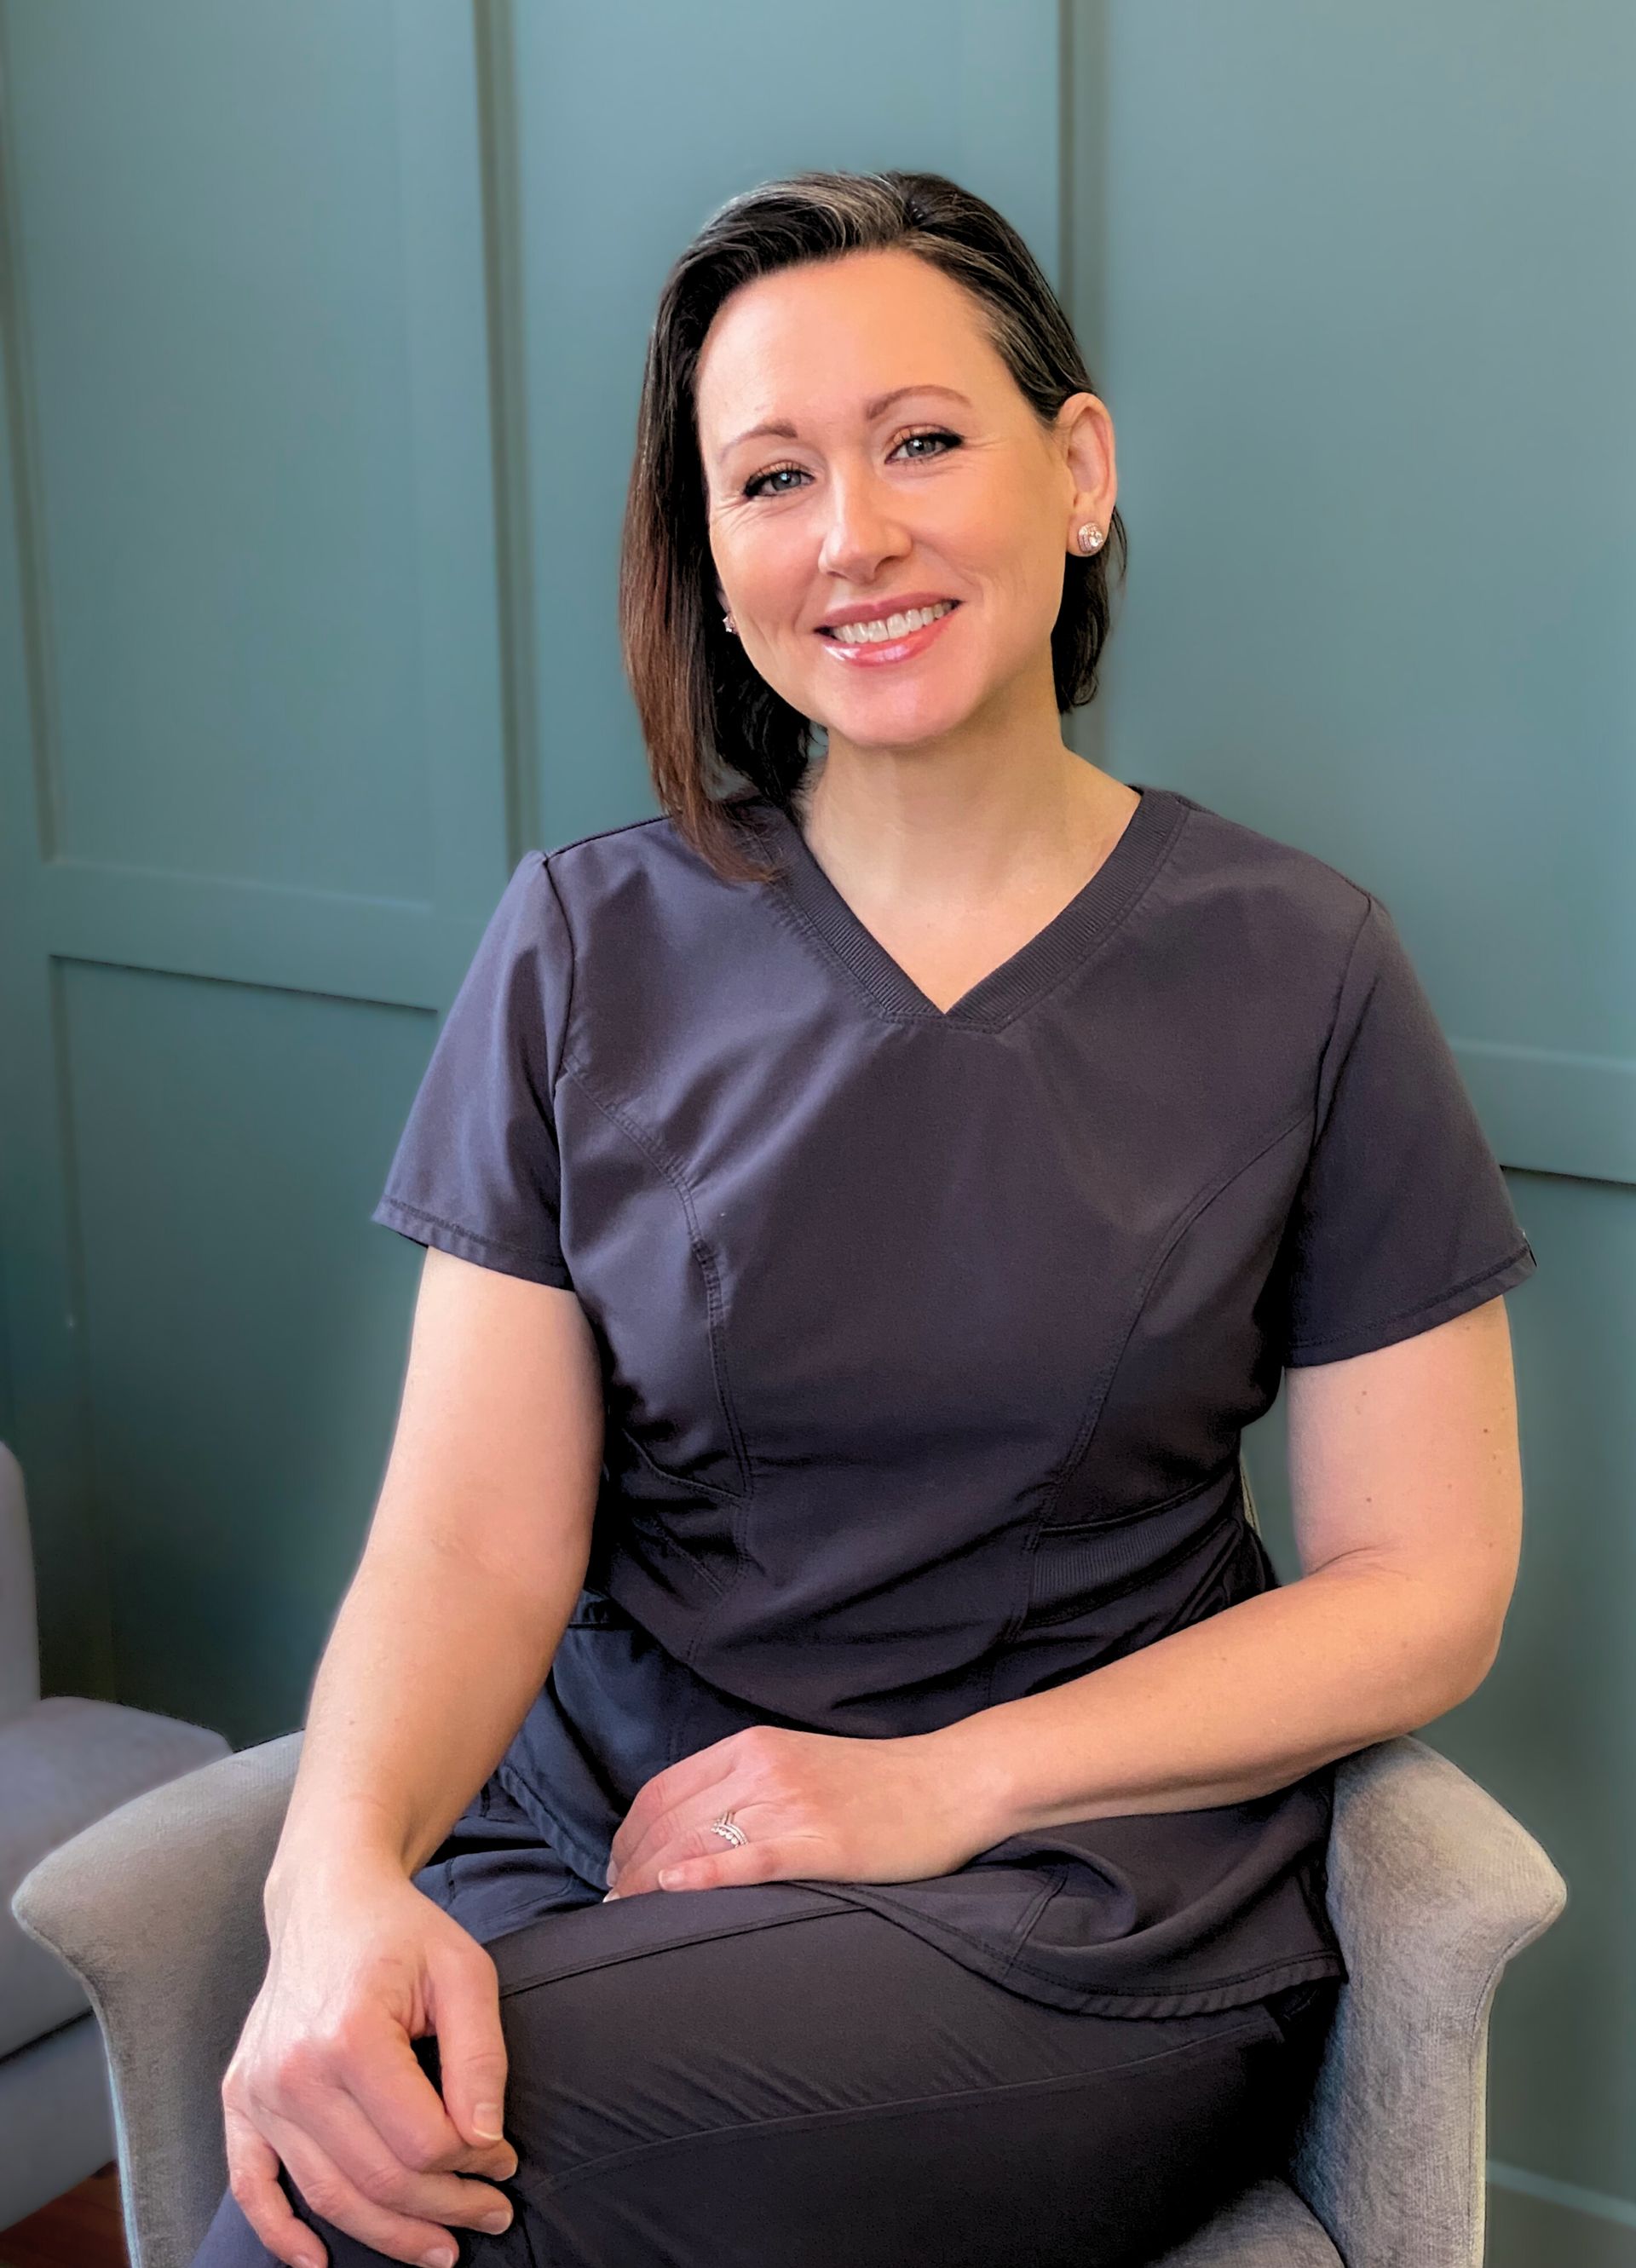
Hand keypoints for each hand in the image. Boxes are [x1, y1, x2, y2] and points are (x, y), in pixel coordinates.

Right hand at [221, 1857, 520, 2267]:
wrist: (327, 1900)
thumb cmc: (403, 1934)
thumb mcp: (465, 1972)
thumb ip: (480, 2057)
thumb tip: (485, 2142)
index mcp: (352, 2034)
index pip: (422, 2141)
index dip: (474, 2166)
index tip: (505, 2163)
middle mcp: (295, 2070)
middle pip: (377, 2179)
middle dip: (443, 2210)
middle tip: (490, 2216)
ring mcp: (260, 2089)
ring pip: (327, 2196)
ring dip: (388, 2234)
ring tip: (440, 2248)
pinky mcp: (240, 2098)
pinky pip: (251, 2185)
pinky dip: (281, 2233)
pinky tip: (320, 2261)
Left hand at [602, 1724, 995, 1899]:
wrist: (950, 1783)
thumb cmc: (876, 1783)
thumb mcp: (798, 1763)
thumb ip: (745, 1784)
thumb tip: (690, 1830)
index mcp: (752, 1747)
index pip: (661, 1791)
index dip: (626, 1836)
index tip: (614, 1871)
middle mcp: (762, 1769)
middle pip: (668, 1821)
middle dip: (627, 1868)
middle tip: (610, 1908)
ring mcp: (791, 1805)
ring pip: (695, 1842)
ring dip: (648, 1883)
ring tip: (627, 1920)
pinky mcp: (820, 1844)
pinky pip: (748, 1859)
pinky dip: (704, 1876)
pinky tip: (673, 1891)